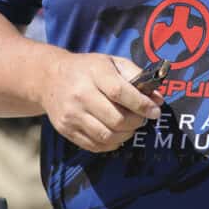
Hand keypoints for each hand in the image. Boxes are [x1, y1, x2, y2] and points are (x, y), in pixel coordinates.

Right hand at [41, 51, 162, 151]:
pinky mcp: (66, 130)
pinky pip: (95, 145)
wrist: (49, 79)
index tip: (155, 111)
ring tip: (130, 126)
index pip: (120, 92)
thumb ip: (136, 77)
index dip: (142, 104)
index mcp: (94, 73)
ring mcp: (71, 114)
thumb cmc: (88, 69)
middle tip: (142, 118)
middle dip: (136, 122)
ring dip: (126, 134)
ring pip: (107, 135)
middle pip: (116, 118)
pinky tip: (117, 133)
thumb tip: (158, 98)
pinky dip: (112, 143)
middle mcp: (80, 94)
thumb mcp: (112, 63)